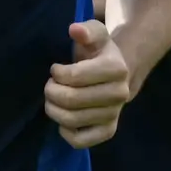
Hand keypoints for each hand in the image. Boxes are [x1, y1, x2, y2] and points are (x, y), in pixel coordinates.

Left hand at [42, 17, 136, 147]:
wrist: (114, 75)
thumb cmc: (98, 52)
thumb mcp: (94, 35)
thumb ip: (87, 30)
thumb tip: (75, 30)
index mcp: (116, 68)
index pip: (73, 77)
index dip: (57, 73)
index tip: (56, 69)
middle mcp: (120, 93)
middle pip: (70, 100)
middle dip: (51, 91)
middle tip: (51, 85)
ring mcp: (115, 114)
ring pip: (71, 120)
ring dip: (53, 109)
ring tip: (53, 98)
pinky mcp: (108, 131)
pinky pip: (80, 141)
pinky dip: (65, 132)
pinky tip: (63, 118)